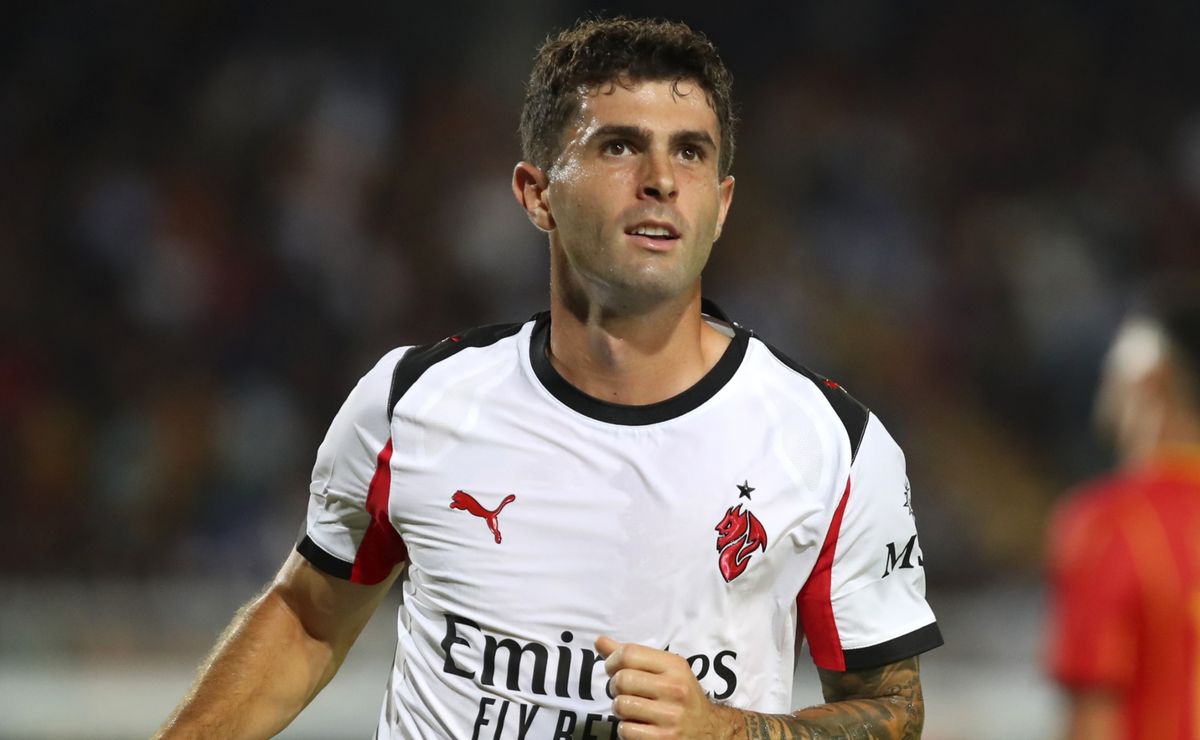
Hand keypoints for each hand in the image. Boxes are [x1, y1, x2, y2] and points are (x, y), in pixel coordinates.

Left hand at [595, 635, 741, 738]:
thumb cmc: (680, 696)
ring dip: (621, 709)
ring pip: (620, 705)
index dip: (612, 661)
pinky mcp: (663, 739)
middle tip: (625, 692)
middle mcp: (674, 688)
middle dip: (615, 687)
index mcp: (674, 665)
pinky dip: (626, 729)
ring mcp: (670, 715)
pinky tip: (640, 726)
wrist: (708, 730)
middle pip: (621, 679)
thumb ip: (632, 656)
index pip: (629, 653)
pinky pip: (625, 730)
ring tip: (634, 709)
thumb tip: (599, 641)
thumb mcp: (665, 670)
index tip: (614, 669)